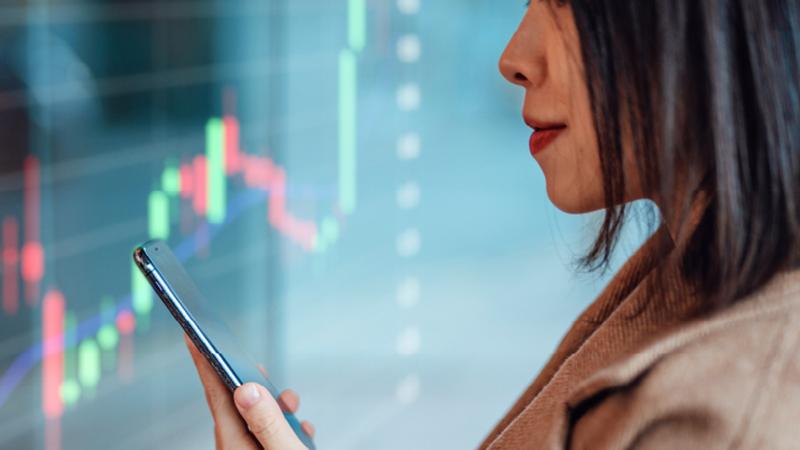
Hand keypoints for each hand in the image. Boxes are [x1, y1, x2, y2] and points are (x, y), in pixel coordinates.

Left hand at [184, 335, 314, 449]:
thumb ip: (267, 422)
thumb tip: (247, 389)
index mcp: (235, 444)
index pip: (217, 394)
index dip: (205, 362)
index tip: (193, 335)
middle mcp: (236, 448)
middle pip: (231, 404)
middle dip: (238, 375)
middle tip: (234, 349)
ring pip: (253, 420)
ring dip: (271, 404)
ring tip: (290, 399)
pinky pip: (267, 436)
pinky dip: (283, 425)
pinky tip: (302, 427)